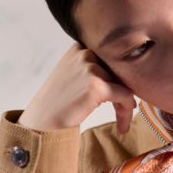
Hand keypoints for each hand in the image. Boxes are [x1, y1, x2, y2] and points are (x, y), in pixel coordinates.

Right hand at [17, 43, 135, 132]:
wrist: (42, 123)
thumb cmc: (60, 102)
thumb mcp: (75, 73)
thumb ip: (96, 67)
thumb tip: (130, 73)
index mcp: (80, 48)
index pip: (112, 61)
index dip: (119, 80)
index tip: (121, 98)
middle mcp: (85, 53)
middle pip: (120, 72)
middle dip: (124, 93)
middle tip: (123, 113)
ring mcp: (91, 68)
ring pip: (124, 85)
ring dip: (125, 106)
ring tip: (122, 123)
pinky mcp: (97, 86)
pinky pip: (125, 96)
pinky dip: (127, 111)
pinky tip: (123, 125)